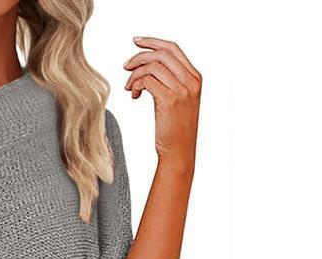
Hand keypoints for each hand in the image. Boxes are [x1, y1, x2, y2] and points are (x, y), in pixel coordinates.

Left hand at [123, 36, 200, 171]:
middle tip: (126, 67)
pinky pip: (147, 81)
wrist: (179, 152)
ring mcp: (181, 90)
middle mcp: (190, 81)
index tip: (136, 43)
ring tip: (130, 88)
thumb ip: (171, 82)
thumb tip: (150, 67)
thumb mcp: (178, 101)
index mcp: (195, 78)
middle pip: (162, 53)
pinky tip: (134, 96)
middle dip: (139, 57)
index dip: (153, 42)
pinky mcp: (169, 100)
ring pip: (152, 66)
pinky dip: (136, 85)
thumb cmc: (175, 130)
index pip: (173, 49)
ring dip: (135, 75)